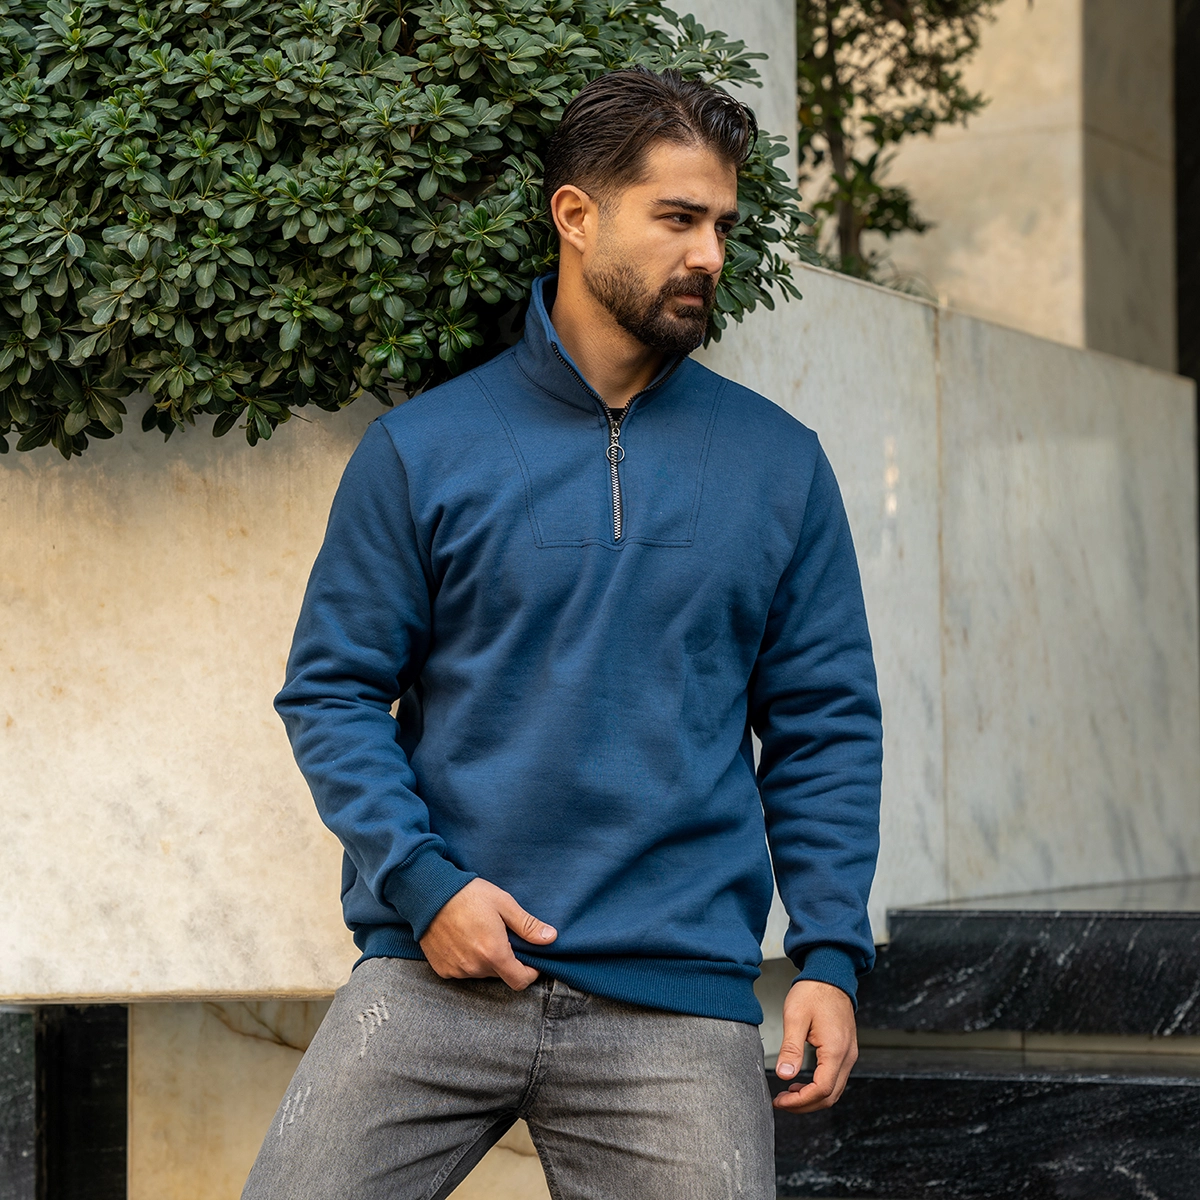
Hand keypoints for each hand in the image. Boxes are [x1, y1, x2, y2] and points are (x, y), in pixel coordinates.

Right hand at [419, 877, 556, 990]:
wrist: (429, 893)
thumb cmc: (468, 894)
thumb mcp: (503, 904)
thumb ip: (527, 925)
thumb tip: (550, 938)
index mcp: (493, 952)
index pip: (519, 981)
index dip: (529, 972)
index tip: (529, 959)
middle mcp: (474, 967)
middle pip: (500, 975)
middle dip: (506, 960)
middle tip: (500, 935)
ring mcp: (456, 970)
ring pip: (481, 973)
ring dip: (485, 960)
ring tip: (479, 934)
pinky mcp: (442, 969)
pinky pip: (463, 971)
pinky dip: (467, 960)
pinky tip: (462, 939)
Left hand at [771, 979, 857, 1111]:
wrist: (830, 975)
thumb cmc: (813, 992)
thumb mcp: (795, 1017)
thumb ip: (791, 1048)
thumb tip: (784, 1075)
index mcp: (836, 1050)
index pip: (822, 1090)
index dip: (800, 1101)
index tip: (780, 1101)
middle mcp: (847, 1056)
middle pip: (830, 1096)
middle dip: (805, 1104)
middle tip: (781, 1102)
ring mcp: (849, 1054)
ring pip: (834, 1090)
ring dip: (812, 1098)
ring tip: (788, 1095)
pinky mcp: (846, 1050)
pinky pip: (835, 1078)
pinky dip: (819, 1087)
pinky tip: (801, 1082)